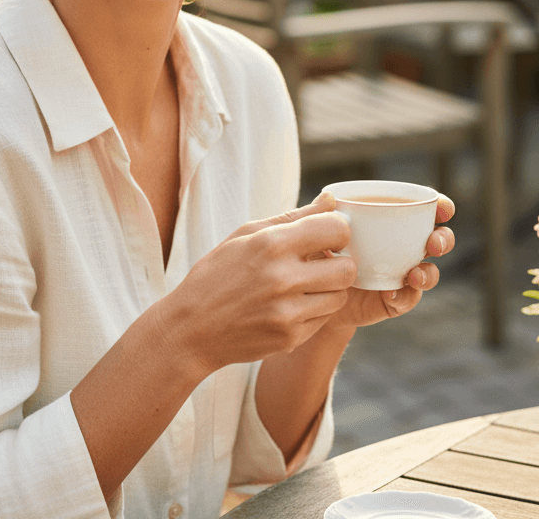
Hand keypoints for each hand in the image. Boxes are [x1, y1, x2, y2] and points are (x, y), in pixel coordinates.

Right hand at [158, 200, 358, 376]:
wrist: (191, 328)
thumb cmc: (217, 274)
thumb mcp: (246, 235)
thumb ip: (292, 217)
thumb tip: (330, 200)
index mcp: (271, 244)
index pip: (336, 229)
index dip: (337, 231)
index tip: (327, 236)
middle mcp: (283, 278)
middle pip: (348, 268)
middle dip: (340, 263)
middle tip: (321, 263)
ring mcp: (288, 312)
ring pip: (340, 297)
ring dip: (329, 289)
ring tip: (305, 285)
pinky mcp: (290, 338)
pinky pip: (324, 320)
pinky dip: (314, 311)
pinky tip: (291, 305)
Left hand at [319, 191, 455, 330]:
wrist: (309, 292)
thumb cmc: (315, 251)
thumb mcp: (314, 231)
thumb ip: (318, 214)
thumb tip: (328, 196)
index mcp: (390, 221)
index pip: (423, 210)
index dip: (441, 207)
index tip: (443, 207)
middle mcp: (402, 246)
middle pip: (438, 240)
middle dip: (443, 239)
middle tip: (433, 244)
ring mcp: (401, 274)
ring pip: (430, 272)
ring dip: (429, 273)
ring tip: (414, 275)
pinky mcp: (394, 299)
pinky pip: (408, 298)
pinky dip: (404, 296)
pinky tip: (391, 292)